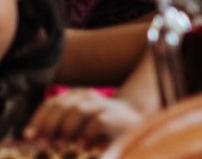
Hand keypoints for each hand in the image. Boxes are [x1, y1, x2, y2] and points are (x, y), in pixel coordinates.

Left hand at [24, 88, 143, 144]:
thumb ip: (58, 127)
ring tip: (63, 146)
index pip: (52, 102)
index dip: (38, 119)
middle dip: (49, 126)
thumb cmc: (97, 125)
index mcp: (76, 96)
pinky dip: (86, 135)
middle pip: (62, 106)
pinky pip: (97, 122)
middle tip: (45, 144)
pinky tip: (84, 145)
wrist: (131, 120)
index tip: (29, 135)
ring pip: (77, 110)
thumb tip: (37, 138)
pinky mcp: (115, 116)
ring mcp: (103, 105)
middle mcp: (88, 97)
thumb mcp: (76, 124)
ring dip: (66, 130)